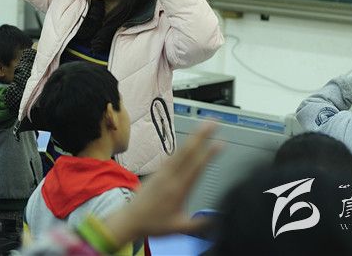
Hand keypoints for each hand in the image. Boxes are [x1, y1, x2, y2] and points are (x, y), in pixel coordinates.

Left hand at [102, 123, 219, 245]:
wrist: (130, 219)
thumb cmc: (153, 224)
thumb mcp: (179, 228)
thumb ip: (200, 224)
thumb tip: (219, 220)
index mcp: (178, 189)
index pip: (196, 166)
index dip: (209, 153)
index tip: (221, 142)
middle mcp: (171, 176)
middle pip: (188, 151)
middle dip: (202, 135)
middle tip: (214, 122)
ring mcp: (163, 172)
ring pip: (181, 150)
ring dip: (193, 136)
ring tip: (204, 125)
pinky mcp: (158, 171)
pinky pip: (173, 154)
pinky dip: (183, 145)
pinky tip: (189, 140)